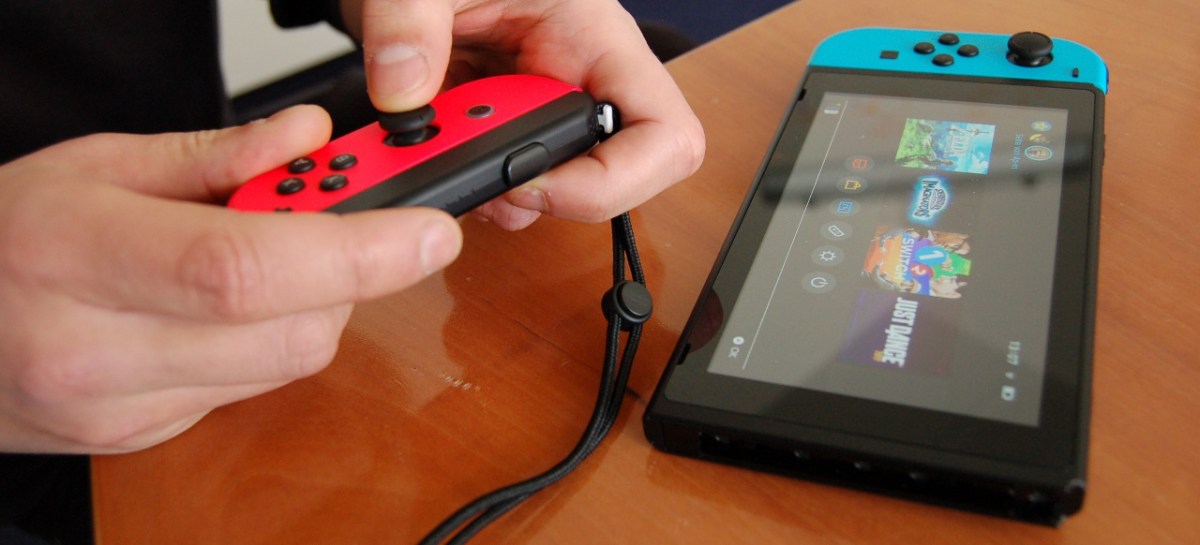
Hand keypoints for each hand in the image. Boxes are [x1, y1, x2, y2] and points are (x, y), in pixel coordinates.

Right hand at [0, 106, 462, 452]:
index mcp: (78, 254)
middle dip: (346, 275)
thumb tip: (310, 141)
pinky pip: (254, 389)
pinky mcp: (142, 439)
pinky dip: (267, 343)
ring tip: (257, 260)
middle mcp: (98, 350)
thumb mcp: (94, 162)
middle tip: (330, 223)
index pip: (247, 268)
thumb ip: (216, 154)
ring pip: (289, 365)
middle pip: (296, 331)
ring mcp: (121, 409)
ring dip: (311, 308)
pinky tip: (221, 310)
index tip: (428, 230)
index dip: (358, 252)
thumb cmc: (1, 235)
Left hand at [341, 0, 705, 229]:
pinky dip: (455, 175)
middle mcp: (578, 83)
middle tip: (467, 167)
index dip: (614, 183)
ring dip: (487, 187)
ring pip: (547, 191)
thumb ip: (411, 23)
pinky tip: (424, 141)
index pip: (664, 136)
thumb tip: (405, 98)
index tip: (534, 181)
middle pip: (608, 180)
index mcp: (594, 38)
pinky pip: (497, 179)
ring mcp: (538, 111)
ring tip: (434, 145)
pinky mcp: (498, 127)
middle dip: (533, 191)